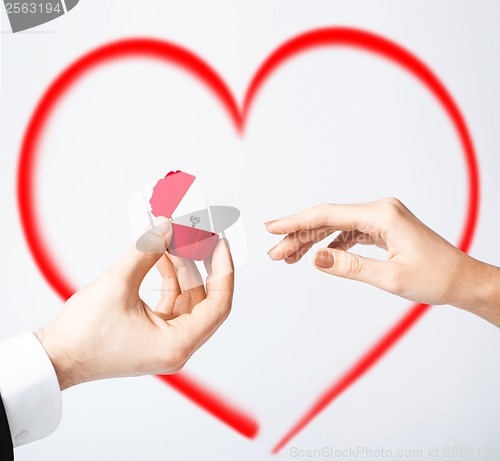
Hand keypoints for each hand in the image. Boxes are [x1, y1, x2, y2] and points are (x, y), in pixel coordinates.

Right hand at [35, 221, 233, 389]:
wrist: (55, 357)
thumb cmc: (82, 334)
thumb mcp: (118, 284)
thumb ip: (147, 250)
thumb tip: (167, 225)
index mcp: (176, 345)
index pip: (217, 305)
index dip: (223, 271)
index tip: (221, 244)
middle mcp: (176, 347)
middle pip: (203, 299)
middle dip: (200, 263)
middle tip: (196, 235)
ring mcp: (165, 341)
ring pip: (186, 298)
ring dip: (181, 268)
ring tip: (171, 239)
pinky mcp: (153, 334)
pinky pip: (171, 302)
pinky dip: (169, 279)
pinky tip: (161, 256)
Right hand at [266, 198, 499, 326]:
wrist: (463, 280)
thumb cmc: (436, 277)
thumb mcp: (390, 277)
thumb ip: (350, 266)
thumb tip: (316, 258)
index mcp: (382, 215)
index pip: (328, 215)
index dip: (296, 222)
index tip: (272, 228)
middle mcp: (380, 210)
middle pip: (328, 220)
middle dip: (299, 236)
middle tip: (275, 253)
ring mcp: (381, 218)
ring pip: (335, 226)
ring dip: (311, 241)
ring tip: (288, 257)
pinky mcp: (382, 228)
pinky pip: (348, 233)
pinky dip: (330, 244)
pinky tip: (316, 255)